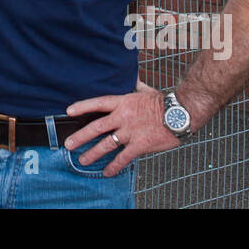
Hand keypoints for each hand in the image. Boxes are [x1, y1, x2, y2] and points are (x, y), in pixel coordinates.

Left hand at [64, 79, 180, 176]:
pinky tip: (107, 172)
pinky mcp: (140, 145)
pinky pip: (124, 158)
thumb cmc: (164, 102)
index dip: (83, 106)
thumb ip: (136, 86)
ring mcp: (130, 132)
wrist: (180, 113)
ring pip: (107, 144)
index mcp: (123, 102)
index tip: (69, 111)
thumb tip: (132, 77)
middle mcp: (123, 117)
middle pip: (97, 127)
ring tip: (82, 160)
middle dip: (81, 136)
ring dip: (93, 153)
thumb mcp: (146, 90)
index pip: (98, 103)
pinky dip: (114, 166)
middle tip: (69, 144)